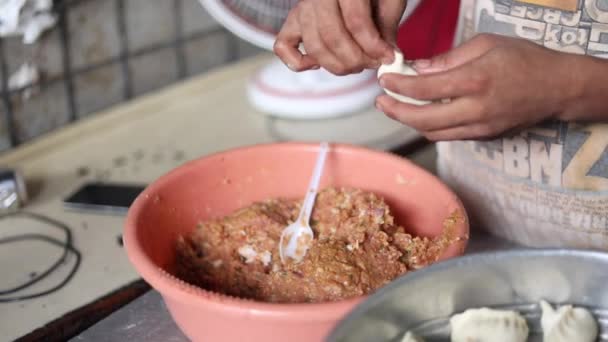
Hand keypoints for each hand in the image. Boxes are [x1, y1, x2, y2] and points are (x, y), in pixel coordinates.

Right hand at [273, 0, 406, 74]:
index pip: (355, 21)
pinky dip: (299, 63)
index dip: (373, 46)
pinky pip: (283, 47)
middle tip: (372, 64)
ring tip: (356, 65)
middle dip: (355, 59)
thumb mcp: (389, 0)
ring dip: (337, 66)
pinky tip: (320, 63)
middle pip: (332, 37)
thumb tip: (387, 58)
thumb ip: (387, 26)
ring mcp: (301, 9)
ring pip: (313, 47)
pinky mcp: (292, 22)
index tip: (388, 58)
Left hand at [375, 34, 580, 140]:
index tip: (384, 79)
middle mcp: (476, 109)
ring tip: (396, 107)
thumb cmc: (523, 59)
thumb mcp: (485, 45)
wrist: (559, 88)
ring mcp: (480, 128)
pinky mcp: (484, 137)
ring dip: (409, 122)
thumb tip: (417, 70)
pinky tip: (421, 114)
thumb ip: (448, 59)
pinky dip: (429, 127)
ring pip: (432, 133)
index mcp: (475, 80)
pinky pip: (448, 136)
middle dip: (395, 111)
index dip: (398, 86)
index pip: (424, 89)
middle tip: (381, 101)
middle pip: (422, 120)